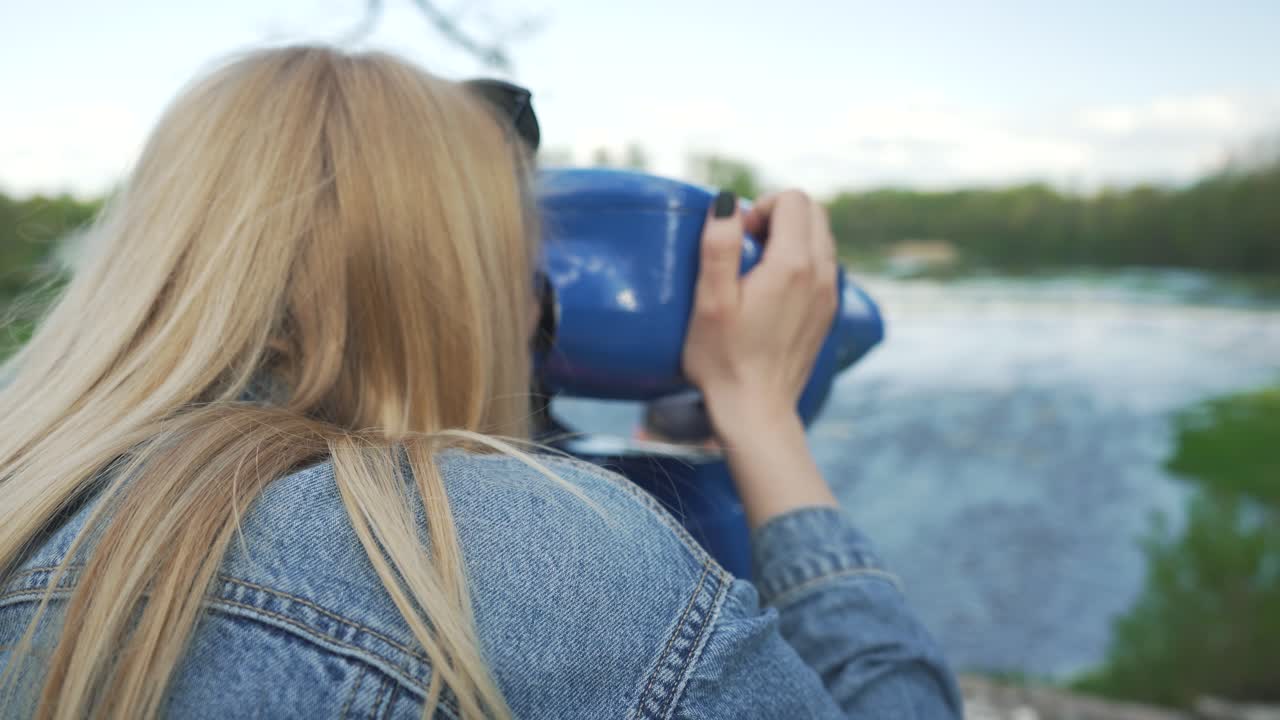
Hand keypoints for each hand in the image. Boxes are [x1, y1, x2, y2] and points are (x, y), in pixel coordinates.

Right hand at [682, 189, 838, 440]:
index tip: (738, 236)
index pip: (793, 199)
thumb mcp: (710, 301)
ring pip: (821, 237)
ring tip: (756, 267)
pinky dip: (801, 260)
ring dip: (791, 237)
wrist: (756, 411)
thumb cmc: (724, 360)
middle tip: (746, 245)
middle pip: (814, 211)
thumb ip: (719, 246)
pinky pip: (823, 265)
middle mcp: (822, 274)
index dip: (761, 206)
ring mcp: (830, 294)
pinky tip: (771, 289)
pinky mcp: (828, 312)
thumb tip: (728, 202)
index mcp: (794, 265)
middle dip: (778, 215)